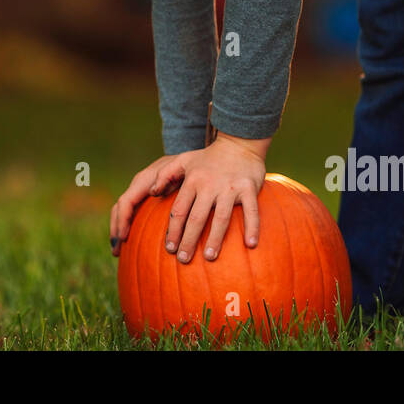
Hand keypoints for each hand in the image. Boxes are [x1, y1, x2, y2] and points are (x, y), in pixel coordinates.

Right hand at [110, 154, 181, 256]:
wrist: (195, 159)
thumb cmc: (191, 167)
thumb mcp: (183, 170)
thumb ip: (170, 177)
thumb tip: (154, 191)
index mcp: (146, 179)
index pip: (127, 200)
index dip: (123, 219)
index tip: (124, 238)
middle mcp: (140, 184)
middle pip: (120, 207)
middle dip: (116, 228)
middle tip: (116, 251)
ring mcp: (141, 190)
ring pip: (122, 210)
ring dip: (118, 230)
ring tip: (118, 252)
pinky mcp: (146, 196)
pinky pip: (132, 211)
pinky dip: (128, 226)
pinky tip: (130, 243)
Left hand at [155, 133, 268, 262]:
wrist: (239, 144)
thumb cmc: (208, 158)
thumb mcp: (184, 161)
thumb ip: (166, 175)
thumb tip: (152, 192)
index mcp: (192, 180)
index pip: (179, 210)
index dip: (173, 231)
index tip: (169, 249)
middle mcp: (209, 185)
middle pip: (197, 217)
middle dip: (189, 240)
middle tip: (183, 260)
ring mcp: (230, 187)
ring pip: (221, 218)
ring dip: (215, 239)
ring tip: (209, 258)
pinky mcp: (249, 188)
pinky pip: (251, 211)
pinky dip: (251, 228)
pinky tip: (250, 245)